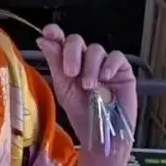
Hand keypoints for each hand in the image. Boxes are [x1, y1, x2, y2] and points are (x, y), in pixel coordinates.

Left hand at [35, 26, 136, 148]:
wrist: (100, 132)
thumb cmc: (80, 112)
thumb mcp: (63, 88)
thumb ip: (55, 63)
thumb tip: (43, 39)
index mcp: (68, 63)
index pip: (61, 41)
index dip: (55, 34)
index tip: (50, 32)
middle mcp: (85, 60)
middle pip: (77, 41)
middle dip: (72, 53)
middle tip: (71, 73)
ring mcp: (104, 64)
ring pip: (96, 49)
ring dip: (90, 67)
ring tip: (89, 86)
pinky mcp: (122, 70)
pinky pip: (116, 57)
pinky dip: (109, 66)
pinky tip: (105, 79)